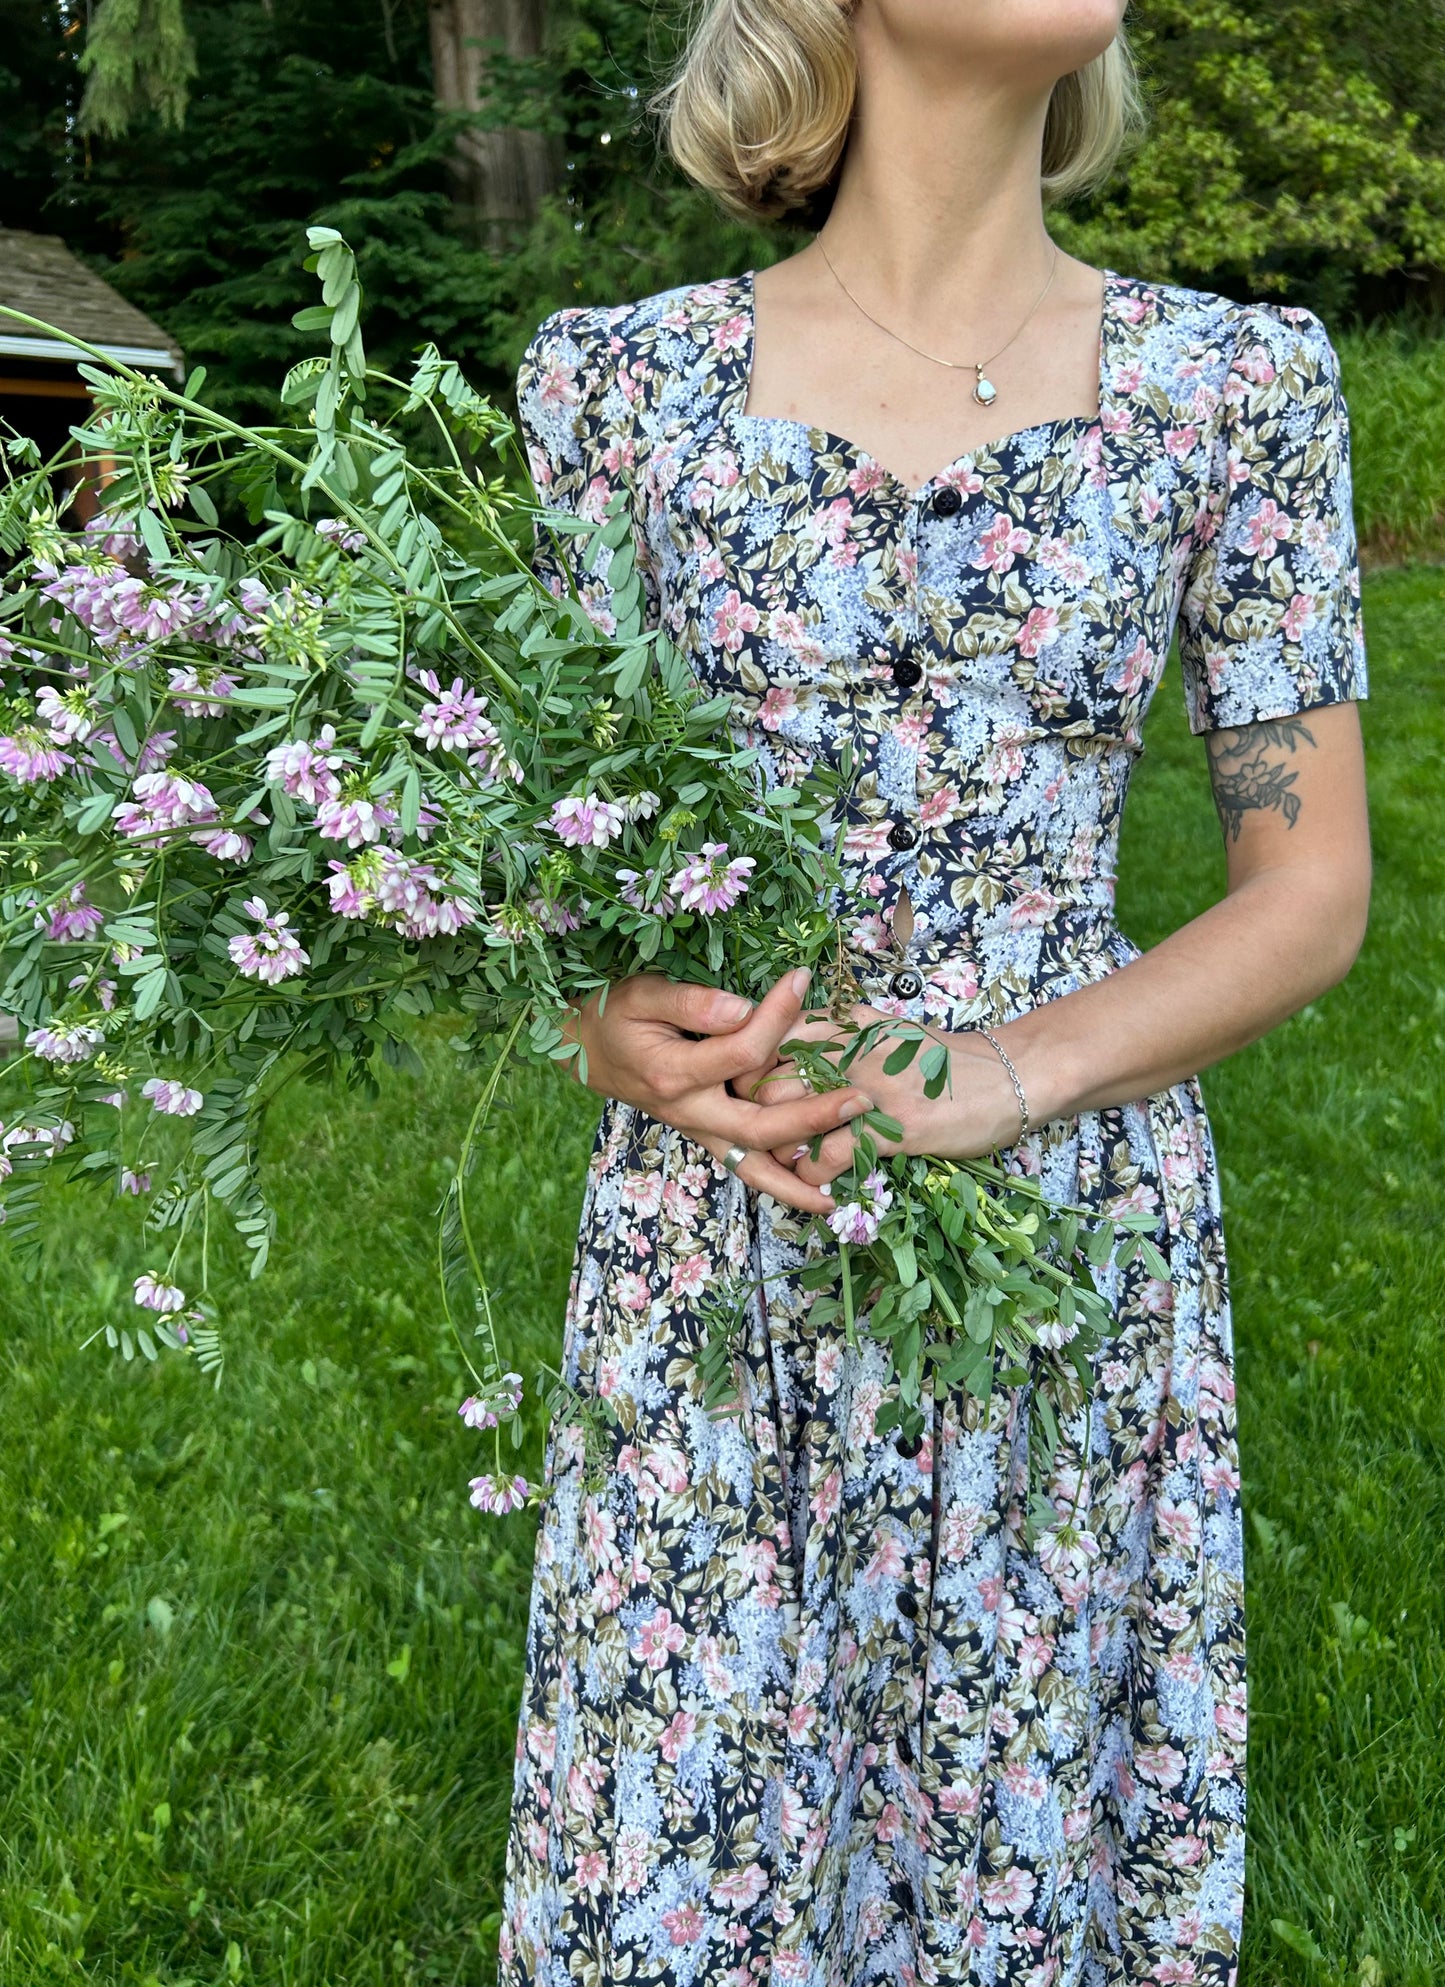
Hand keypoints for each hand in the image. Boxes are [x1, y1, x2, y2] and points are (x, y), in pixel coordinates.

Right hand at [567, 969, 874, 1214]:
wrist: (589, 1052)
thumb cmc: (617, 1016)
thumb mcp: (643, 995)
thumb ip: (691, 1002)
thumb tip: (742, 1007)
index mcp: (674, 1073)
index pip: (742, 1051)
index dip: (776, 1015)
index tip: (802, 979)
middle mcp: (690, 1111)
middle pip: (759, 1126)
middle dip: (812, 1118)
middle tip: (860, 1100)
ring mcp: (699, 1129)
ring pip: (752, 1165)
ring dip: (796, 1181)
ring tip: (840, 1192)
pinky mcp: (707, 1135)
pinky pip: (746, 1165)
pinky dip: (779, 1183)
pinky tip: (816, 1192)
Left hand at [733, 1004, 1024, 1188]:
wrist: (1009, 1077)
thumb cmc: (945, 1060)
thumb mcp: (887, 1031)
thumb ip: (841, 1033)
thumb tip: (790, 1041)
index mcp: (847, 1025)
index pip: (772, 1036)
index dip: (749, 1066)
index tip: (746, 1091)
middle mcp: (850, 1051)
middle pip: (768, 1079)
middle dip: (752, 1111)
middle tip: (754, 1134)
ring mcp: (869, 1090)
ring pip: (788, 1120)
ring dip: (776, 1146)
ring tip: (782, 1159)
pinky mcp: (891, 1129)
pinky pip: (828, 1156)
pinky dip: (811, 1174)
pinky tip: (816, 1180)